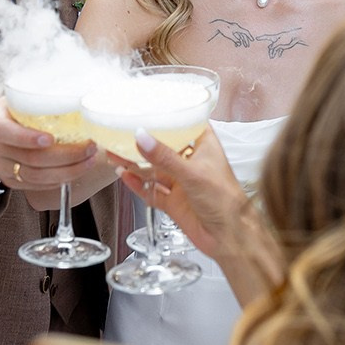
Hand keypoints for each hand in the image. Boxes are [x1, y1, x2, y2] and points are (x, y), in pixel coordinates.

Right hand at [0, 98, 97, 193]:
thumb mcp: (14, 100)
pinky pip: (35, 187)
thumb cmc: (7, 113)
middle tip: (89, 147)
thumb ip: (35, 101)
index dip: (29, 138)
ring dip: (67, 171)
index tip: (52, 138)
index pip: (6, 133)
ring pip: (36, 177)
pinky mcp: (10, 182)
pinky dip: (58, 181)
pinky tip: (75, 172)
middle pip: (31, 159)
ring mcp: (1, 169)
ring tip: (88, 160)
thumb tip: (76, 95)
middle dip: (65, 156)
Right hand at [116, 130, 252, 260]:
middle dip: (145, 141)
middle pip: (164, 148)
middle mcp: (192, 163)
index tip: (150, 108)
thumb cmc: (225, 200)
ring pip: (154, 169)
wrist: (229, 236)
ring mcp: (181, 183)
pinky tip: (125, 176)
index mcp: (205, 147)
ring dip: (136, 163)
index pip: (187, 125)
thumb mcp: (193, 173)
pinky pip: (151, 190)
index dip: (171, 117)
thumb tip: (142, 137)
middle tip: (123, 132)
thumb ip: (165, 157)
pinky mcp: (174, 202)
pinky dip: (138, 184)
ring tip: (116, 153)